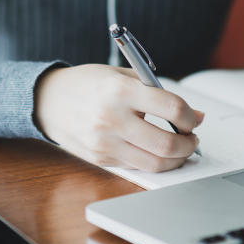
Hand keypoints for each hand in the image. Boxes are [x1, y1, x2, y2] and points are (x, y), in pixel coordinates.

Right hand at [34, 64, 203, 171]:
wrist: (48, 101)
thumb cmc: (88, 85)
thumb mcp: (123, 76)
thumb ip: (160, 93)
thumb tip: (196, 116)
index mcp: (119, 91)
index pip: (171, 108)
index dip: (190, 117)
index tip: (193, 119)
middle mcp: (111, 119)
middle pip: (166, 144)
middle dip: (188, 145)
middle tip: (192, 139)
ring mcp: (104, 143)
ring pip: (154, 163)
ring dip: (176, 159)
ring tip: (179, 149)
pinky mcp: (100, 159)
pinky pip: (136, 167)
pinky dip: (152, 162)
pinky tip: (155, 152)